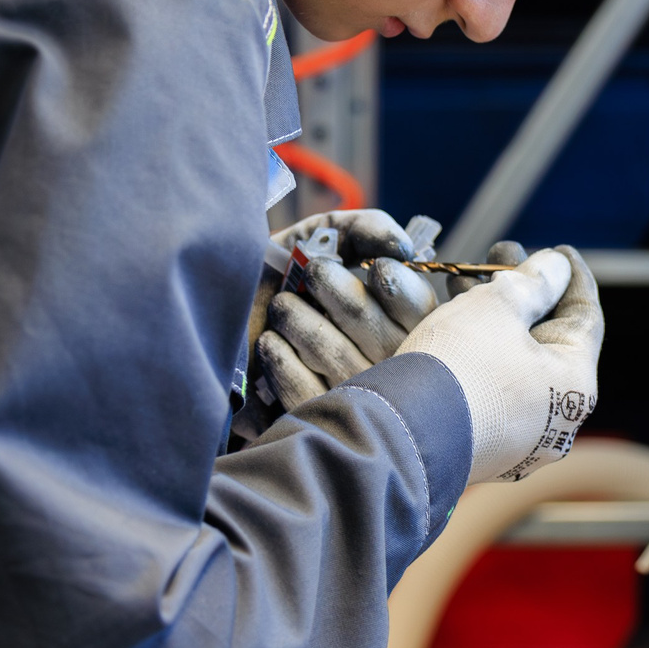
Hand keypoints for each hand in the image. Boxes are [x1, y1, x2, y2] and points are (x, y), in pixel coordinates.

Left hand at [247, 209, 435, 419]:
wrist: (230, 316)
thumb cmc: (291, 272)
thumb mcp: (329, 239)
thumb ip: (368, 230)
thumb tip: (404, 247)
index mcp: (405, 321)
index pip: (418, 305)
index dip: (392, 281)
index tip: (371, 268)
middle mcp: (389, 364)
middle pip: (368, 321)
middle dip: (329, 286)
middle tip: (310, 275)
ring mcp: (354, 397)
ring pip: (331, 351)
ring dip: (295, 317)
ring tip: (282, 307)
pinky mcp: (315, 417)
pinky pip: (303, 389)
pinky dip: (279, 357)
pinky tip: (270, 342)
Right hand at [395, 245, 601, 482]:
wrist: (400, 435)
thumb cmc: (460, 365)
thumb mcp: (499, 306)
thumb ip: (534, 281)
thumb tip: (556, 268)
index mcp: (575, 386)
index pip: (585, 317)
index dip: (572, 277)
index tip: (559, 250)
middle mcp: (556, 421)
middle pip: (547, 340)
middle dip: (524, 294)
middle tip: (501, 260)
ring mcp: (519, 441)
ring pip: (514, 364)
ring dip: (494, 321)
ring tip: (465, 282)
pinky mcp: (483, 449)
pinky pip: (490, 389)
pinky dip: (479, 353)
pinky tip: (453, 323)